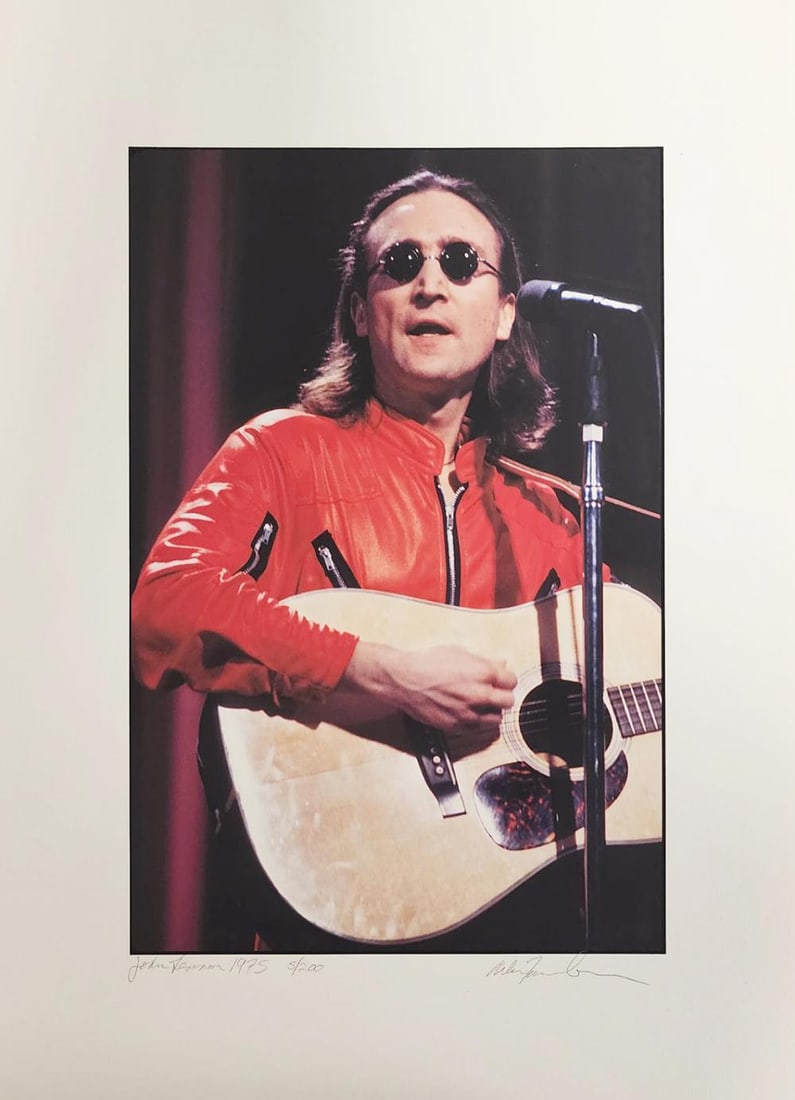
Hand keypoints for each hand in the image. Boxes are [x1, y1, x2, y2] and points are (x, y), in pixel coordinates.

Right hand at [338, 641, 516, 736]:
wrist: (403, 680)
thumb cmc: (427, 663)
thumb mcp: (458, 653)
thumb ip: (484, 661)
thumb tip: (501, 663)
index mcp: (483, 672)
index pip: (512, 681)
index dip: (506, 680)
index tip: (500, 680)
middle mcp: (479, 694)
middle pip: (508, 702)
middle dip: (502, 696)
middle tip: (494, 693)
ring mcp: (468, 712)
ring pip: (495, 719)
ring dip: (491, 711)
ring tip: (480, 704)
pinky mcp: (456, 725)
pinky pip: (476, 729)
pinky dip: (475, 721)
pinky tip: (467, 711)